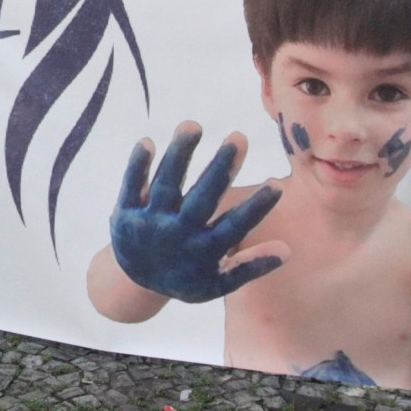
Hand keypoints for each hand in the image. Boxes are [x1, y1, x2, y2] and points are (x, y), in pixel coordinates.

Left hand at [107, 123, 286, 303]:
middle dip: (220, 169)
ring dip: (179, 155)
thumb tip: (287, 250)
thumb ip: (249, 266)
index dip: (256, 209)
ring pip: (166, 185)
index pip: (234, 227)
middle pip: (201, 199)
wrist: (131, 285)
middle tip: (239, 137)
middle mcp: (177, 236)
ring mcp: (149, 223)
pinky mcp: (124, 213)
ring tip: (193, 125)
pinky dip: (138, 166)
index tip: (277, 185)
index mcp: (203, 252)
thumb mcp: (217, 284)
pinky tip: (148, 141)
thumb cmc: (186, 278)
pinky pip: (131, 187)